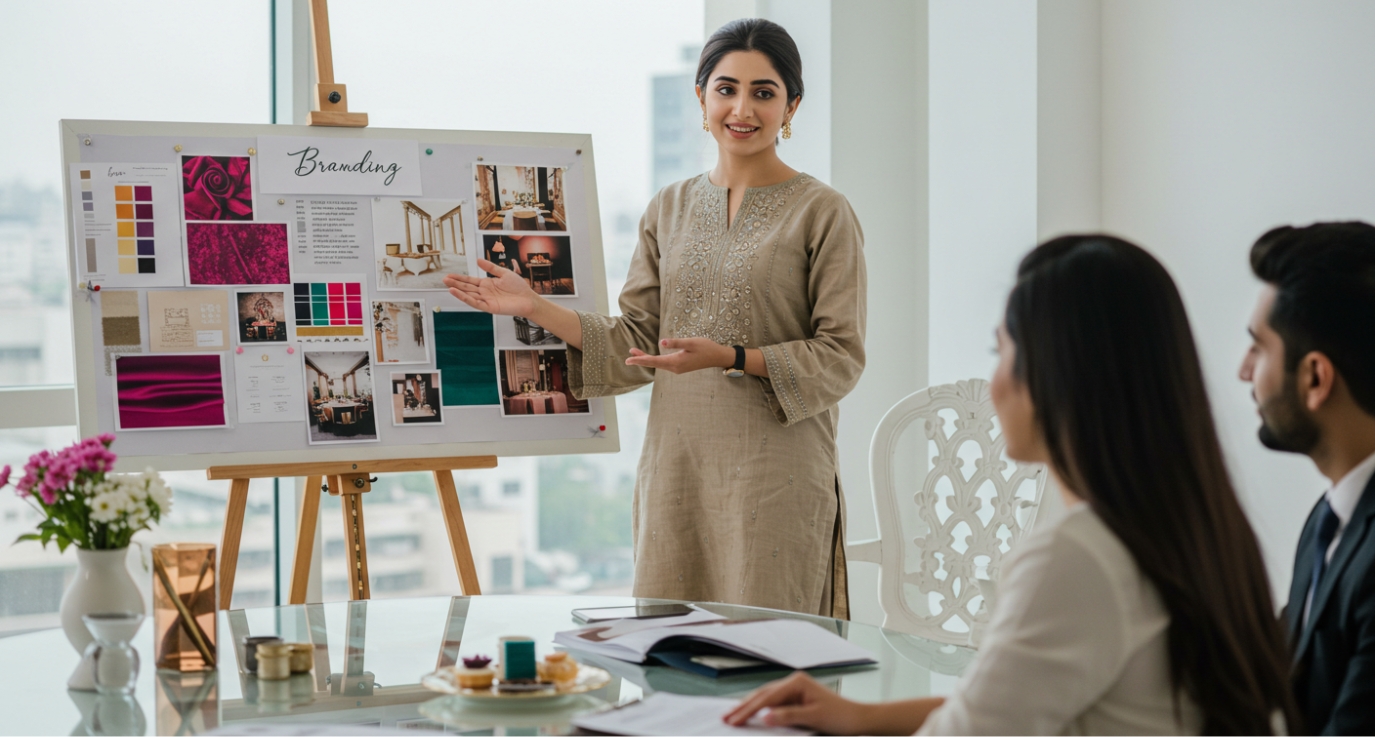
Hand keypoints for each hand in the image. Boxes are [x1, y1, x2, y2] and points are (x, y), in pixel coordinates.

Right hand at [443, 259, 538, 316]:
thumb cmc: (518, 287)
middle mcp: (485, 292)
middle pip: (467, 287)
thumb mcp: (503, 273)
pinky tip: (457, 293)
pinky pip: (475, 302)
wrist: (528, 299)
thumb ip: (490, 267)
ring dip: (458, 290)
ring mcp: (486, 300)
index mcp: (487, 284)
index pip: (470, 281)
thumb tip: (478, 260)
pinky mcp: (489, 307)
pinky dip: (465, 298)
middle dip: (455, 283)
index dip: (460, 278)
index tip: (449, 275)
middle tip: (444, 279)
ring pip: (469, 295)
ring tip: (447, 285)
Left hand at [624, 338, 732, 374]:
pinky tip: (650, 357)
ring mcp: (677, 368)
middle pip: (654, 364)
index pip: (654, 361)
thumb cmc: (706, 348)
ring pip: (658, 364)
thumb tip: (661, 342)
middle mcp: (675, 368)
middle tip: (628, 357)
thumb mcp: (691, 342)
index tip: (628, 360)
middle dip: (640, 360)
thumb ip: (676, 343)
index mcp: (676, 362)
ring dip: (647, 360)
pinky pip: (663, 364)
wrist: (717, 357)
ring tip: (635, 354)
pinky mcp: (680, 366)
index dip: (640, 359)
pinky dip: (654, 360)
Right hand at [724, 672, 865, 733]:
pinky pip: (773, 703)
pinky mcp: (796, 698)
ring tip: (732, 715)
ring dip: (749, 707)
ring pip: (765, 698)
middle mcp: (794, 682)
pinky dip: (760, 709)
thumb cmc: (840, 716)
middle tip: (726, 717)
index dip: (748, 710)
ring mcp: (794, 689)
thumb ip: (787, 716)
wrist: (858, 719)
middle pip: (762, 695)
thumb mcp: (813, 718)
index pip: (766, 697)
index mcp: (797, 682)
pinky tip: (751, 713)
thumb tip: (765, 716)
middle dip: (743, 707)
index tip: (733, 719)